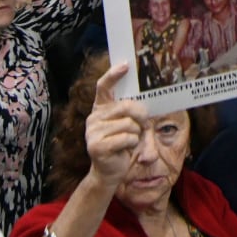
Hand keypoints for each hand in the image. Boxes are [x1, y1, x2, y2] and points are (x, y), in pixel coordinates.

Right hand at [85, 62, 149, 190]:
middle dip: (141, 115)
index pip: (104, 87)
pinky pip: (127, 138)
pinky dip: (132, 143)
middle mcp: (94, 117)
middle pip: (126, 106)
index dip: (113, 75)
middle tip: (144, 124)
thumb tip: (144, 101)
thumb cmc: (123, 144)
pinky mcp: (96, 146)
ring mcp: (92, 132)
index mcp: (100, 108)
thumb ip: (132, 111)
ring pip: (129, 124)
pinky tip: (124, 149)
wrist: (110, 171)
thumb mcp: (129, 124)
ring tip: (129, 140)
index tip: (125, 65)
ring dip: (136, 133)